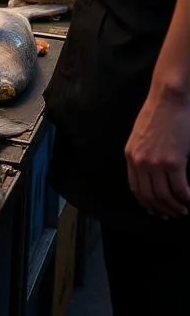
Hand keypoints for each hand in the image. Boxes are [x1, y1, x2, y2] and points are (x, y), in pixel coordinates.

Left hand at [125, 79, 189, 217]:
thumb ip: (142, 154)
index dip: (145, 202)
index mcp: (130, 156)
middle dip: (160, 208)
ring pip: (164, 195)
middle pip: (149, 195)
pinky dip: (186, 198)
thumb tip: (149, 172)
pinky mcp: (174, 162)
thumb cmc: (156, 115)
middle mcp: (141, 162)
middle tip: (170, 215)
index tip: (153, 210)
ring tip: (182, 210)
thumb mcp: (140, 136)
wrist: (167, 101)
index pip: (135, 187)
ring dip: (175, 206)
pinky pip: (179, 188)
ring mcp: (156, 163)